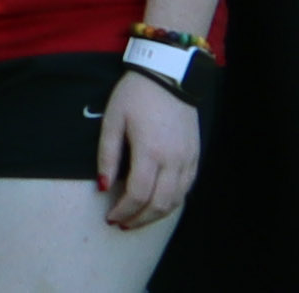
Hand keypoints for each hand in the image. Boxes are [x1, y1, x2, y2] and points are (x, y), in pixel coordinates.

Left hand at [96, 70, 199, 228]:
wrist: (169, 75)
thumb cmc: (136, 95)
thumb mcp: (113, 119)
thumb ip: (107, 155)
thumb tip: (103, 186)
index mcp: (150, 151)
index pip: (138, 194)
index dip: (123, 210)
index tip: (111, 217)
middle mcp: (173, 159)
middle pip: (159, 203)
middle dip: (139, 219)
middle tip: (123, 223)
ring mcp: (188, 158)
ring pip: (176, 200)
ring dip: (156, 214)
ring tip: (138, 218)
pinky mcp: (195, 155)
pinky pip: (187, 187)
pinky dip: (173, 201)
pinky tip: (159, 203)